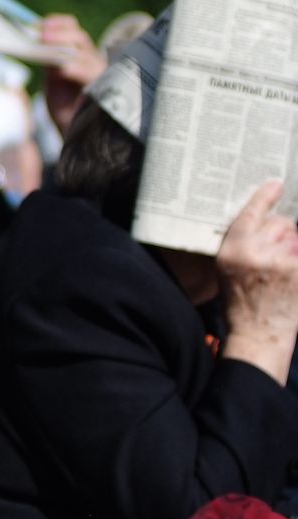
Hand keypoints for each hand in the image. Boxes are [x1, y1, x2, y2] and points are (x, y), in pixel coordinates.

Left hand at [41, 14, 106, 137]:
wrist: (74, 133)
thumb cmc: (64, 106)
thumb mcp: (53, 81)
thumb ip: (50, 63)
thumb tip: (36, 42)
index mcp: (80, 56)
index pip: (74, 31)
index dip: (59, 24)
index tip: (40, 23)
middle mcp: (93, 61)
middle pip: (79, 39)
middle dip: (59, 33)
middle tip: (41, 33)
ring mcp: (101, 74)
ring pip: (85, 54)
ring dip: (65, 46)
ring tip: (47, 42)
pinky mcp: (105, 89)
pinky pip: (91, 75)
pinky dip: (76, 69)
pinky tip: (62, 68)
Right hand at [217, 180, 297, 385]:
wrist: (259, 332)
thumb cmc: (241, 302)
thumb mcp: (227, 270)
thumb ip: (242, 244)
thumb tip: (266, 220)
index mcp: (232, 250)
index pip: (251, 213)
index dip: (265, 196)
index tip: (276, 185)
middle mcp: (255, 252)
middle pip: (281, 223)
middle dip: (282, 232)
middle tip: (276, 251)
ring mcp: (281, 261)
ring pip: (296, 237)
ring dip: (293, 246)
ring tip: (283, 268)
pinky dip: (297, 257)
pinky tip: (291, 272)